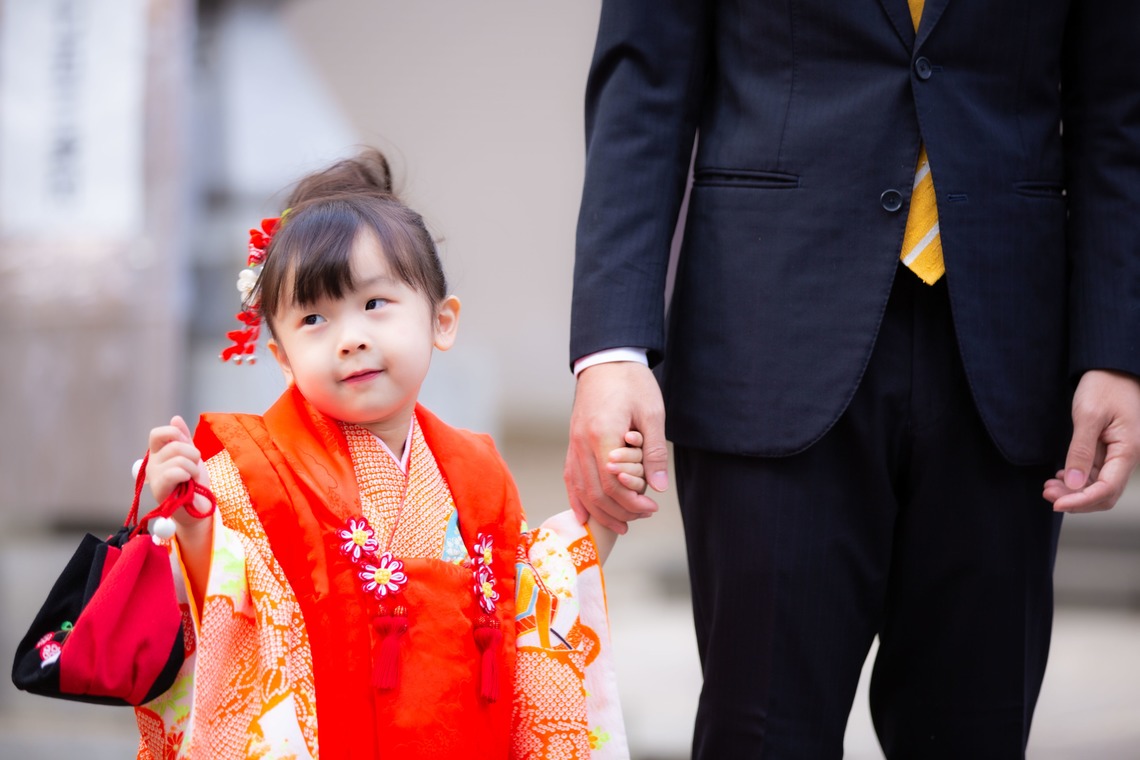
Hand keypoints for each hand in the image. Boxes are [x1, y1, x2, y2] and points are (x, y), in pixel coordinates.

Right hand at [147, 415, 212, 530]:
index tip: (188, 445)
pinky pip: (175, 471)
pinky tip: (188, 483)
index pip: (158, 433)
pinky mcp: (159, 490)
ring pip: (179, 458)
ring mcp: (154, 477)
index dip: (175, 434)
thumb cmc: (193, 483)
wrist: (198, 507)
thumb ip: (183, 437)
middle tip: (194, 467)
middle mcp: (152, 464)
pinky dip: (188, 474)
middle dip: (193, 454)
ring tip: (192, 478)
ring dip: (194, 467)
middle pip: (175, 445)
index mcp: (158, 454)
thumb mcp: (192, 456)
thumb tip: (175, 418)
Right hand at [565, 362, 667, 533]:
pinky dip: (577, 498)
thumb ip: (653, 452)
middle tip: (642, 517)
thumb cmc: (631, 382)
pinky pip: (570, 477)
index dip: (632, 502)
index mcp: (602, 435)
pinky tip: (584, 514)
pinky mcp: (572, 443)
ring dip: (600, 511)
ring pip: (581, 489)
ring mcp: (573, 444)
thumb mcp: (652, 413)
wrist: (606, 360)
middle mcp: (582, 443)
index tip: (651, 508)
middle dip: (620, 511)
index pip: (613, 484)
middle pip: (596, 492)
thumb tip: (658, 487)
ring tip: (621, 525)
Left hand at [1044, 369, 1139, 512]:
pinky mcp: (1109, 450)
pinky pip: (1096, 474)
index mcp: (1129, 450)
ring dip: (1074, 491)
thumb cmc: (1104, 386)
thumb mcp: (1089, 416)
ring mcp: (1119, 455)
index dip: (1082, 501)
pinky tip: (1059, 478)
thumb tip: (1075, 484)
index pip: (1107, 489)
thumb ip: (1081, 451)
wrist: (1112, 368)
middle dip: (1076, 499)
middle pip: (1104, 493)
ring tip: (1048, 487)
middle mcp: (1127, 457)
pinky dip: (1077, 480)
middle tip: (1047, 493)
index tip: (1056, 504)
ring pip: (1099, 486)